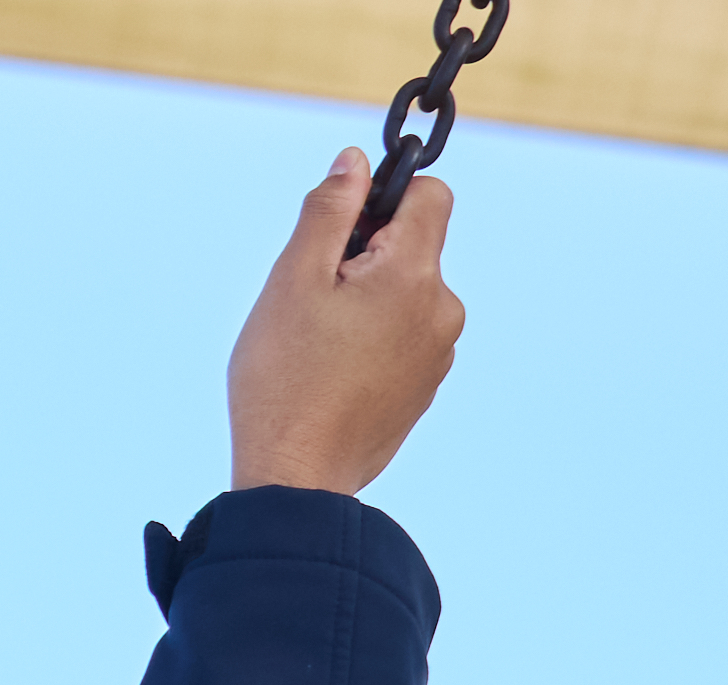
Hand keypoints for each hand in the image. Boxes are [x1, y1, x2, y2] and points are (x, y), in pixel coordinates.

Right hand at [225, 151, 462, 499]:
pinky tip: (333, 376)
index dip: (384, 199)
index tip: (342, 231)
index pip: (431, 195)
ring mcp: (439, 353)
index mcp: (415, 274)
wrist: (297, 480)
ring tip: (319, 347)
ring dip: (368, 303)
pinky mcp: (426, 388)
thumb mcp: (292, 281)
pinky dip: (373, 342)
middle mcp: (442, 309)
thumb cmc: (284, 381)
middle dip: (367, 258)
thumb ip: (329, 211)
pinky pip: (404, 339)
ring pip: (407, 296)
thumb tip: (356, 161)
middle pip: (414, 248)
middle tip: (312, 303)